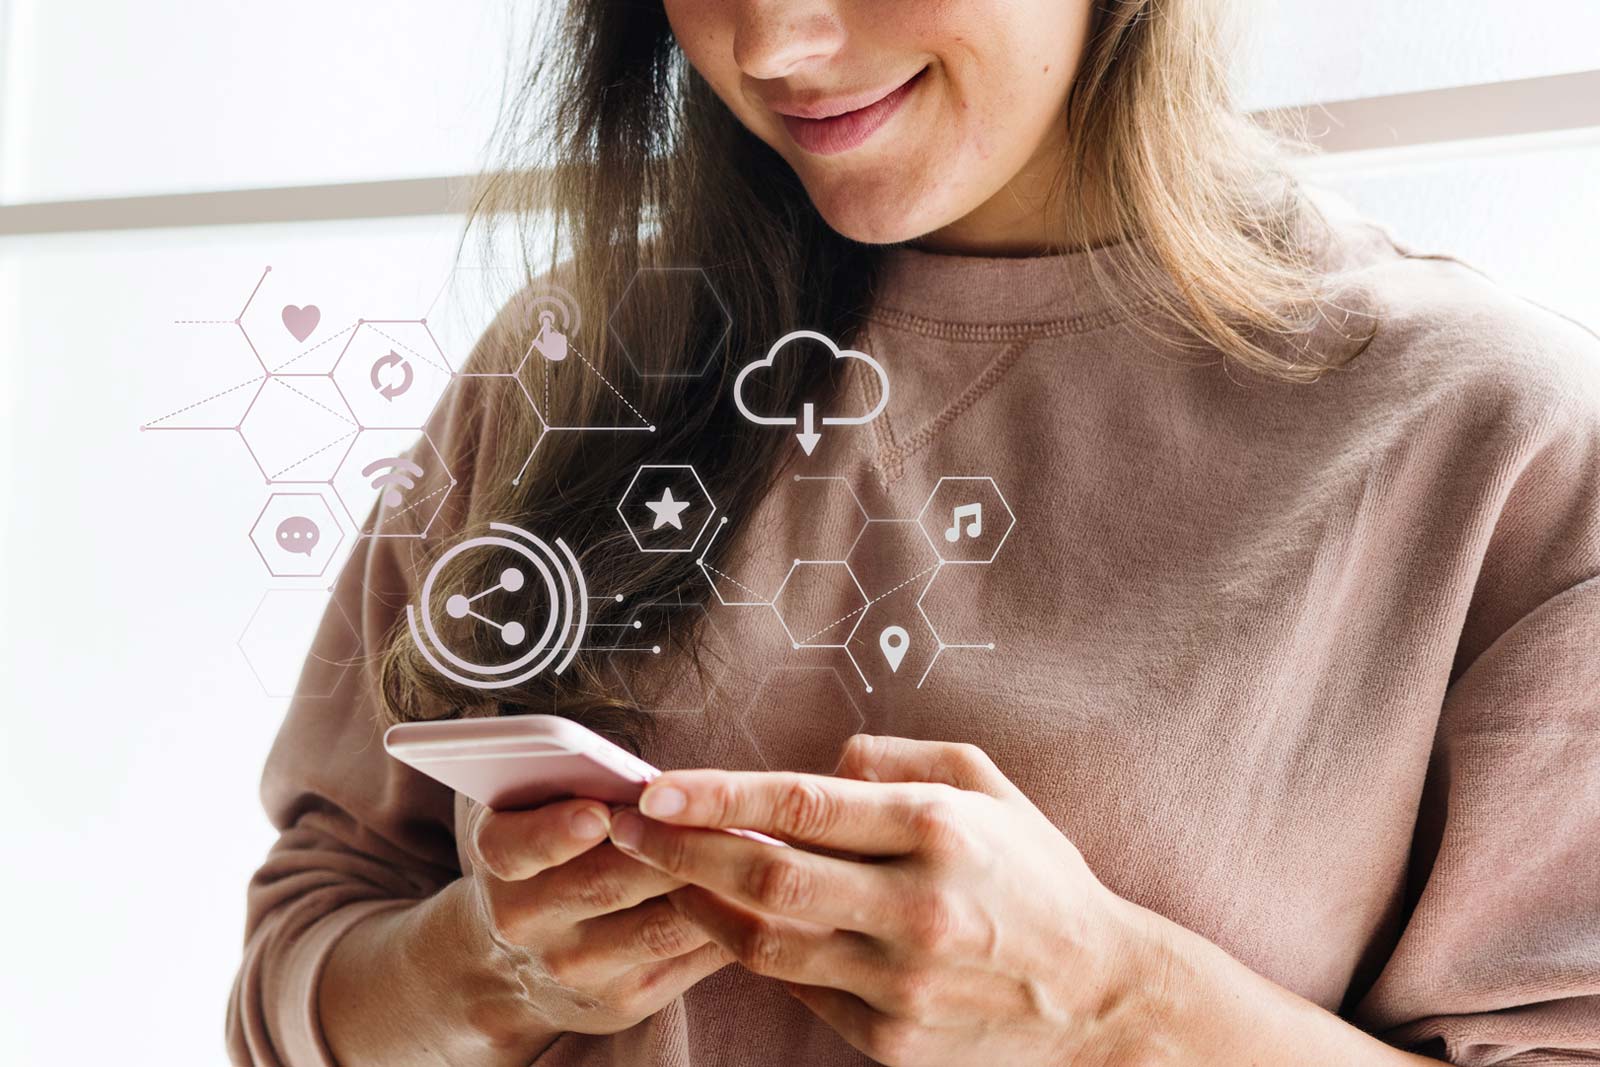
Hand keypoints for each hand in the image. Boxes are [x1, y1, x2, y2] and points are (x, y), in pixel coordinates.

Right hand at [452, 797, 731, 1044]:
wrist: (512, 965)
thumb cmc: (541, 856)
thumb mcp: (527, 812)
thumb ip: (565, 782)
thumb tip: (649, 773)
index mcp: (499, 860)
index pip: (517, 847)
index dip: (556, 832)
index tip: (599, 813)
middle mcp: (527, 921)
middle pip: (607, 884)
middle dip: (670, 847)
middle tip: (721, 811)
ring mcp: (576, 967)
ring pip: (660, 926)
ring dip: (712, 886)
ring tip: (755, 846)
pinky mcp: (623, 999)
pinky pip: (688, 957)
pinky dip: (727, 922)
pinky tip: (753, 892)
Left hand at [606, 735, 1158, 1066]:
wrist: (1100, 998)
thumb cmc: (1038, 875)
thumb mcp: (987, 786)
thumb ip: (897, 759)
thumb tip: (818, 762)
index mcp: (938, 829)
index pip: (803, 804)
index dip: (717, 795)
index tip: (654, 787)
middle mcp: (915, 906)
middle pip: (766, 874)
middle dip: (681, 849)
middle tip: (626, 827)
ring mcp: (901, 983)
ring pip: (766, 941)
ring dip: (699, 905)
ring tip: (659, 874)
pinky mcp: (890, 1041)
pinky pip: (798, 989)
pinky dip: (753, 953)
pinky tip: (726, 923)